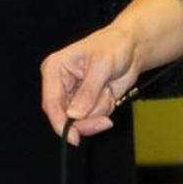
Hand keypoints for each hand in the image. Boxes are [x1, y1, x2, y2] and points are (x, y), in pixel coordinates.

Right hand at [40, 24, 140, 141]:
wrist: (131, 48)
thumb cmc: (114, 46)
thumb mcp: (102, 65)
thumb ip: (88, 91)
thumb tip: (74, 114)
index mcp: (54, 69)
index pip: (51, 102)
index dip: (60, 123)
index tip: (74, 137)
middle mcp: (60, 84)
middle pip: (64, 117)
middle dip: (86, 119)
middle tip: (105, 115)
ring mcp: (73, 96)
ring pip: (80, 121)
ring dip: (99, 111)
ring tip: (107, 90)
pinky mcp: (86, 104)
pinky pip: (93, 119)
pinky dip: (104, 110)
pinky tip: (108, 94)